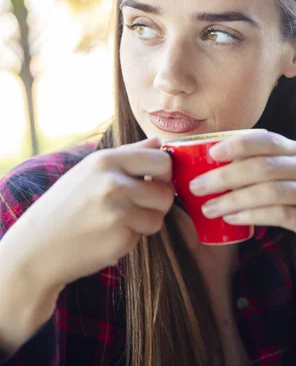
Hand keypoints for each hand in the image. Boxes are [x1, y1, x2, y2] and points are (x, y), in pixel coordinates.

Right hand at [2, 137, 173, 293]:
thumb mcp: (91, 170)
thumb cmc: (66, 206)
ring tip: (118, 221)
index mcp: (106, 160)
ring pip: (159, 217)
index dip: (163, 174)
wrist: (36, 247)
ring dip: (145, 223)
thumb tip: (158, 141)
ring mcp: (117, 211)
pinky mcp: (119, 238)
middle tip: (140, 206)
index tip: (153, 182)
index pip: (161, 160)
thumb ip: (129, 154)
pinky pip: (143, 236)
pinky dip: (131, 239)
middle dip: (159, 201)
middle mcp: (113, 182)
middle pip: (166, 191)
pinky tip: (107, 236)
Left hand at [189, 129, 295, 262]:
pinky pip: (280, 215)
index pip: (266, 139)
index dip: (238, 144)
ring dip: (234, 199)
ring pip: (270, 192)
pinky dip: (252, 216)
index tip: (211, 153)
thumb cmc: (293, 197)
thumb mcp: (280, 175)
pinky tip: (231, 219)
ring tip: (208, 208)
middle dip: (226, 176)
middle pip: (264, 166)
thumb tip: (205, 164)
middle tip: (197, 186)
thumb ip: (253, 166)